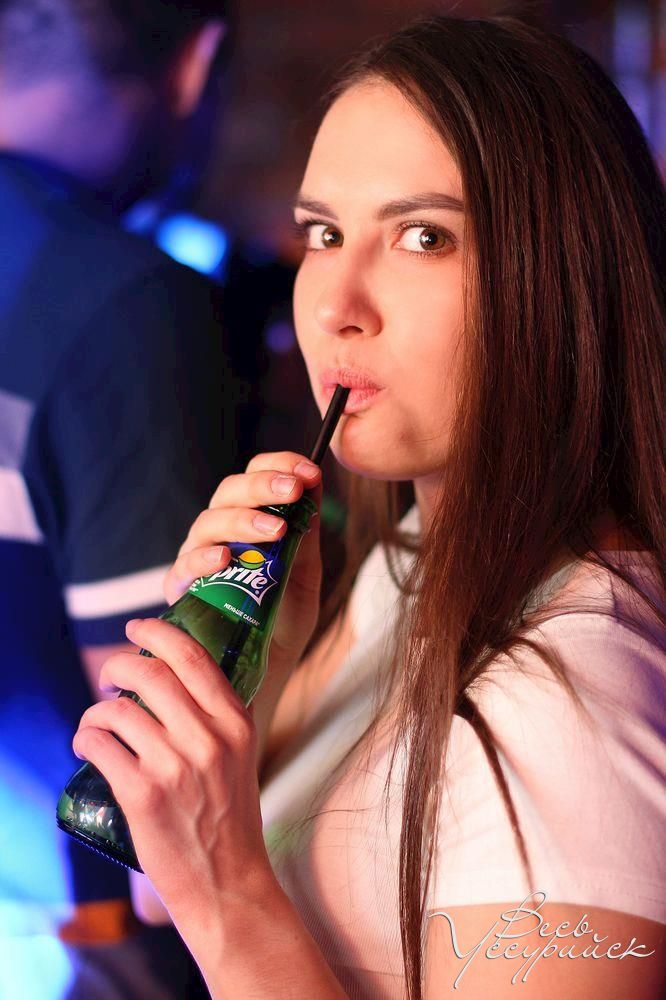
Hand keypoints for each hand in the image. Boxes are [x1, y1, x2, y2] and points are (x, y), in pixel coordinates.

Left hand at [72, 618, 278, 939]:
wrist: (228, 882)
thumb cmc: (231, 816)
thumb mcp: (243, 754)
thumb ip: (220, 715)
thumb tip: (183, 675)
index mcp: (236, 722)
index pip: (193, 657)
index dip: (158, 633)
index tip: (139, 628)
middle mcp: (209, 738)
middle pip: (149, 674)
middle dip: (118, 665)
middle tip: (109, 676)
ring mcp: (175, 766)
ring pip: (117, 709)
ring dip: (96, 709)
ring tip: (97, 720)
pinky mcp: (143, 796)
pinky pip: (99, 744)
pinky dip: (85, 736)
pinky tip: (87, 743)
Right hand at [165, 451, 323, 670]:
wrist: (269, 663)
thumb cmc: (286, 614)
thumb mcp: (306, 571)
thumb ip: (306, 532)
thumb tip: (314, 485)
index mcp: (250, 516)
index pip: (256, 474)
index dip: (280, 465)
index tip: (308, 473)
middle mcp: (220, 529)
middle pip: (231, 490)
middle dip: (264, 485)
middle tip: (293, 490)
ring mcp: (198, 554)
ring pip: (210, 521)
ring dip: (243, 519)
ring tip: (274, 530)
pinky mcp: (181, 587)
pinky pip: (186, 565)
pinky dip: (204, 557)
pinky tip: (225, 557)